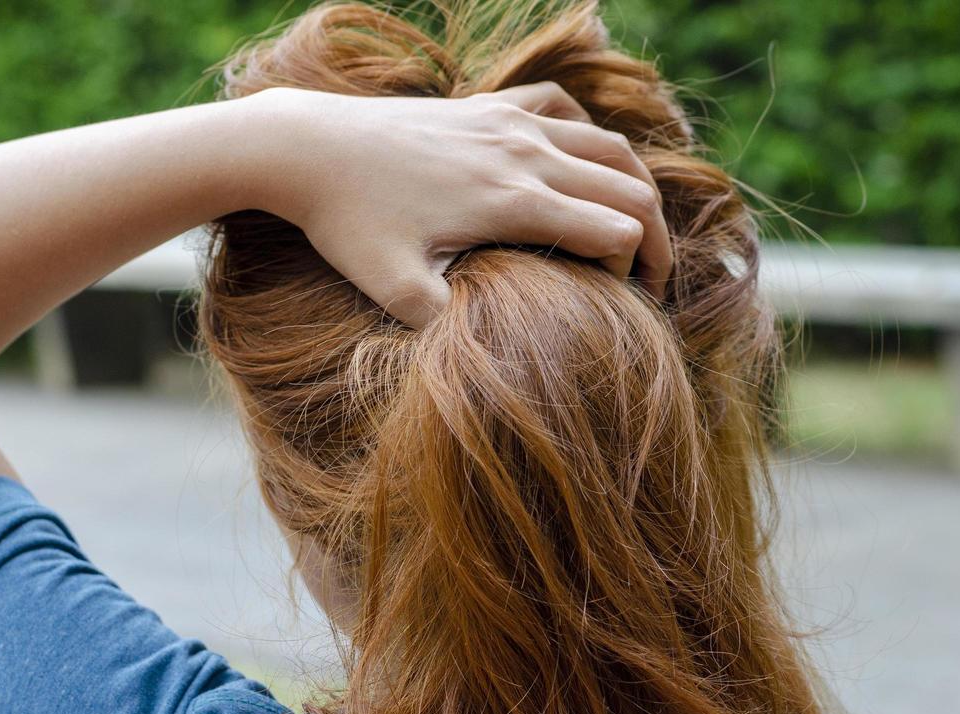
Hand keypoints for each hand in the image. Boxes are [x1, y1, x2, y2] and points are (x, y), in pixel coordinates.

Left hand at [247, 83, 671, 326]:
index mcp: (514, 201)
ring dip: (634, 189)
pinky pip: (563, 108)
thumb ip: (447, 326)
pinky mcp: (489, 105)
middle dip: (655, 241)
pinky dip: (587, 137)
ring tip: (634, 232)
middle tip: (649, 284)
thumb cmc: (346, 222)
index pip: (618, 232)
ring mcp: (510, 121)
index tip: (613, 304)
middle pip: (632, 189)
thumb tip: (493, 364)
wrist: (304, 147)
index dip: (631, 274)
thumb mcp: (392, 289)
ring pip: (609, 147)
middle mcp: (525, 153)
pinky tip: (577, 167)